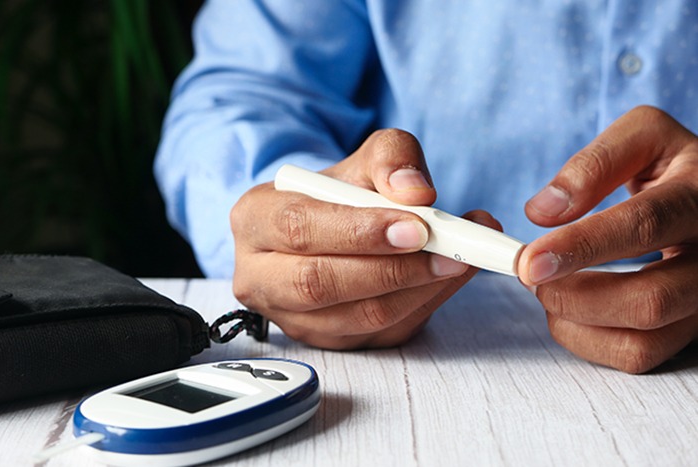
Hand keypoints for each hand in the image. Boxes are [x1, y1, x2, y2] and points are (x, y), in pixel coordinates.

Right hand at [231, 129, 498, 348]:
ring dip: (418, 290)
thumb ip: (391, 159)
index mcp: (254, 219)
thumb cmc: (341, 192)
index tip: (417, 227)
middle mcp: (259, 276)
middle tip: (450, 251)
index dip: (359, 231)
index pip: (299, 228)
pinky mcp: (328, 341)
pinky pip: (381, 332)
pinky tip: (450, 277)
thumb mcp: (364, 159)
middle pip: (318, 283)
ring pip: (356, 317)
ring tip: (462, 259)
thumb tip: (416, 192)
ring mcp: (291, 317)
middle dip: (391, 270)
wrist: (332, 227)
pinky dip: (425, 305)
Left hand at [519, 106, 697, 372]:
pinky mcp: (691, 325)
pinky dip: (588, 340)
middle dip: (573, 296)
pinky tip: (568, 309)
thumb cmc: (672, 164)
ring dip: (576, 321)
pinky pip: (640, 355)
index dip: (581, 247)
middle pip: (650, 300)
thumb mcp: (643, 137)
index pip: (643, 226)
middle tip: (531, 274)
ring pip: (644, 339)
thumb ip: (594, 164)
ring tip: (546, 289)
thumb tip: (543, 212)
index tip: (530, 261)